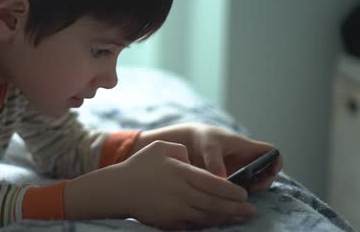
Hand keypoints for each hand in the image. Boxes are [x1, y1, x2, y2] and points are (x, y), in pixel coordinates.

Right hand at [118, 140, 256, 229]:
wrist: (117, 189)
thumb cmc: (140, 166)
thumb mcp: (160, 147)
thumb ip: (182, 150)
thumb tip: (196, 161)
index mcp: (180, 172)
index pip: (212, 183)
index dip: (231, 190)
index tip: (244, 193)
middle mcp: (180, 192)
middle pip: (214, 203)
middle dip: (236, 208)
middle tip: (252, 210)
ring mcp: (174, 209)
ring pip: (207, 217)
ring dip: (227, 218)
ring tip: (241, 217)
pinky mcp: (169, 222)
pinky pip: (194, 225)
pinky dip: (209, 224)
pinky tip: (219, 222)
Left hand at [187, 124, 282, 192]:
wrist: (189, 143)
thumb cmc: (203, 139)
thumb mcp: (209, 147)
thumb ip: (215, 161)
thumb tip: (222, 179)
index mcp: (247, 148)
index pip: (271, 152)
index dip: (276, 161)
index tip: (271, 170)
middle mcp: (248, 161)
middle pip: (267, 173)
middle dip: (263, 182)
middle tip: (251, 188)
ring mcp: (240, 172)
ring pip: (255, 183)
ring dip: (250, 190)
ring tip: (237, 192)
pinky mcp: (231, 181)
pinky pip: (241, 190)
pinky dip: (238, 194)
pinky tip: (228, 196)